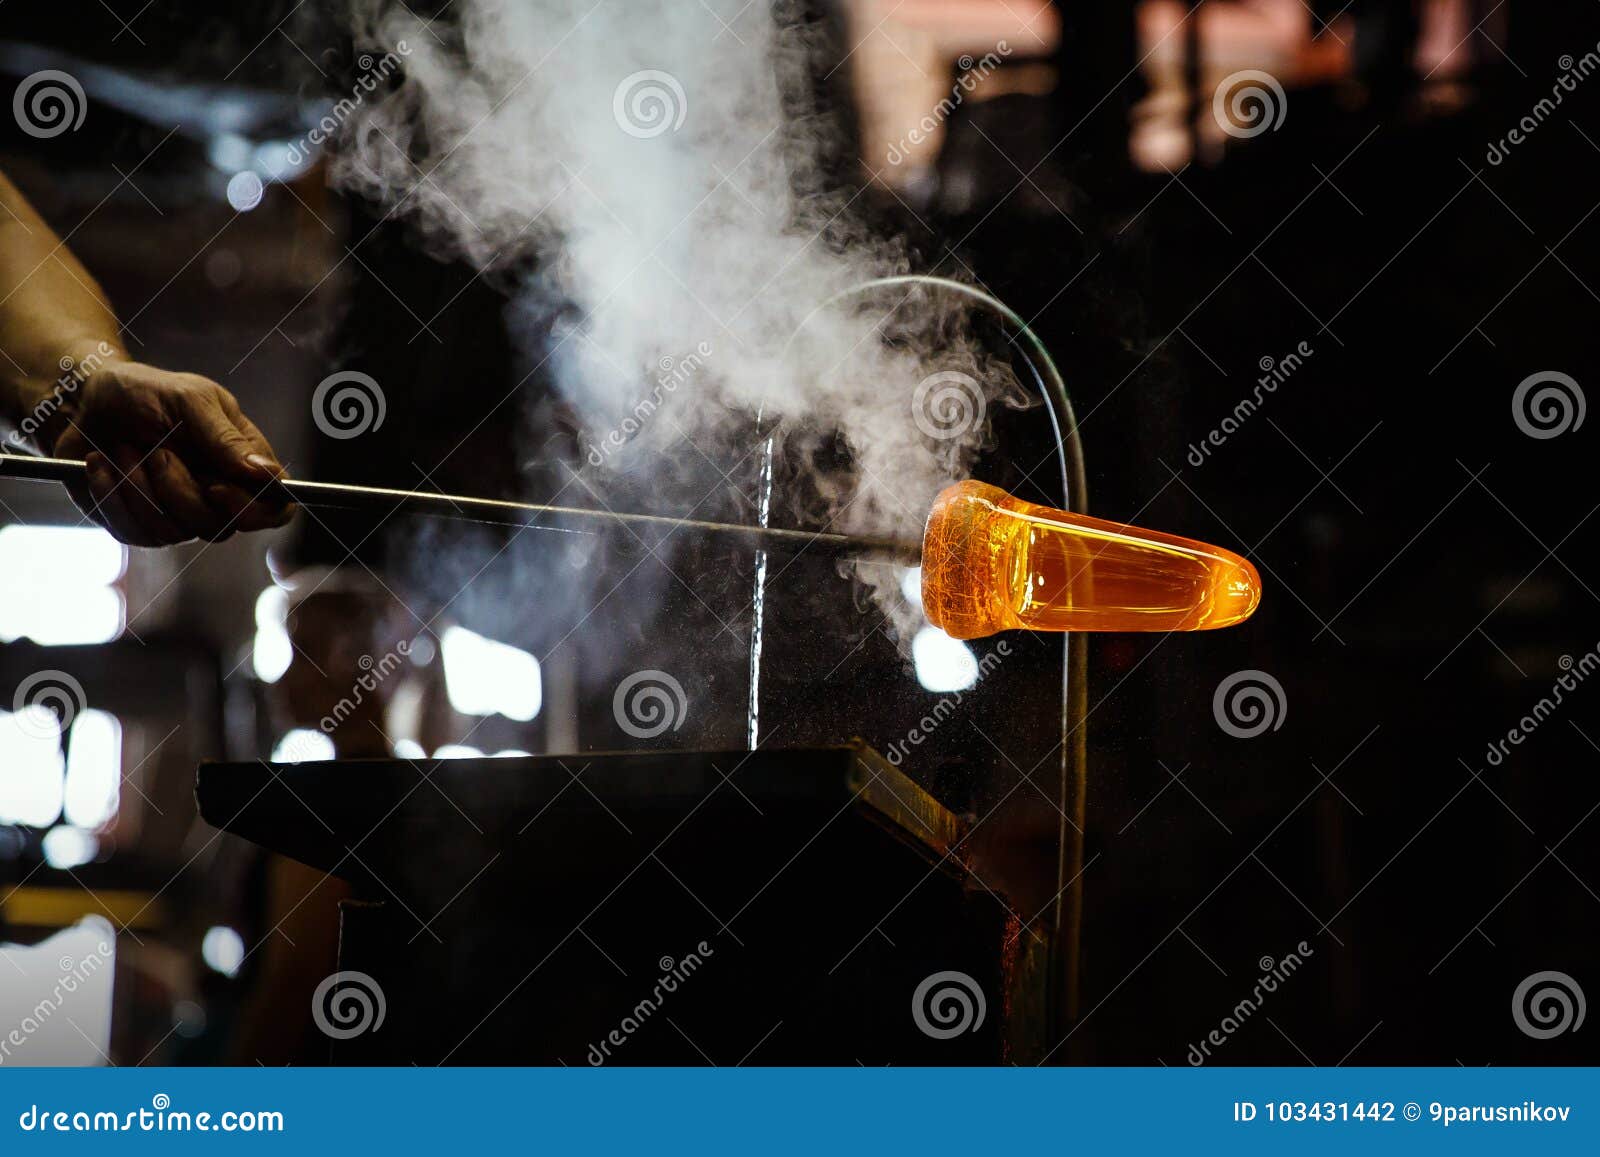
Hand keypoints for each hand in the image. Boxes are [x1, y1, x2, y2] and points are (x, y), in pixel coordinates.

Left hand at [48, 360, 294, 545]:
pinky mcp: (140, 524)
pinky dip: (112, 495)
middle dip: (180, 490)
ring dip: (139, 488)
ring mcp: (178, 514)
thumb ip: (227, 438)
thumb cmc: (142, 392)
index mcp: (242, 462)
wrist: (80, 401)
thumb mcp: (189, 400)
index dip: (256, 512)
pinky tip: (101, 465)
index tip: (217, 488)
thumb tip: (269, 475)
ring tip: (123, 450)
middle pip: (222, 526)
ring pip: (175, 533)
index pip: (276, 508)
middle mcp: (217, 495)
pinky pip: (135, 533)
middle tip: (157, 450)